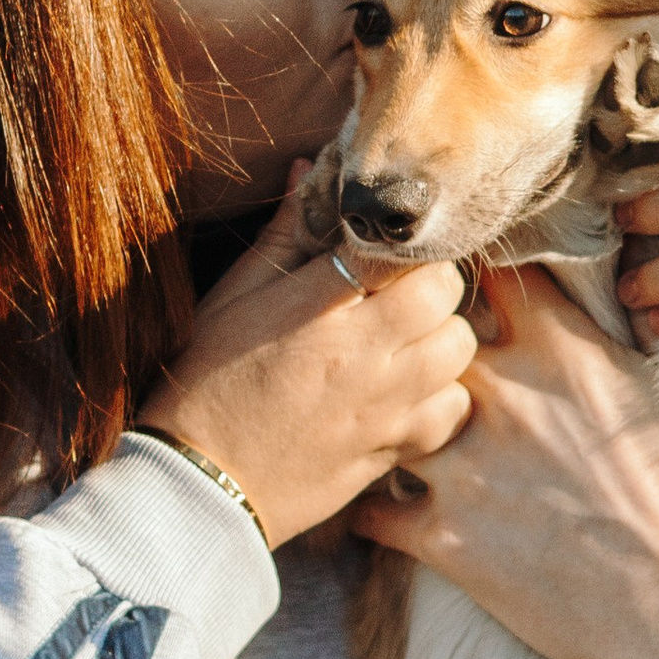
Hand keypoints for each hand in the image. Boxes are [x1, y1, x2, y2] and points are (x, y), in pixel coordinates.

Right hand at [142, 176, 474, 546]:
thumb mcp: (232, 298)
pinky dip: (441, 397)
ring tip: (405, 341)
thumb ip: (282, 235)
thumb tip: (310, 170)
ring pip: (460, 348)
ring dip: (441, 336)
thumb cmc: (204, 384)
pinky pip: (452, 411)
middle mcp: (364, 355)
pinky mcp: (392, 449)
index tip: (380, 251)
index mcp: (319, 309)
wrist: (198, 488)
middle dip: (429, 282)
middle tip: (397, 292)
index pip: (397, 250)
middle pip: (446, 292)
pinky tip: (408, 392)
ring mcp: (385, 406)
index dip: (397, 244)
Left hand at [356, 270, 658, 658]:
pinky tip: (385, 508)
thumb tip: (573, 322)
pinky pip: (374, 512)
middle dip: (417, 344)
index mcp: (562, 352)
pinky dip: (375, 509)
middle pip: (423, 337)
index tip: (464, 283)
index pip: (494, 274)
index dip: (474, 274)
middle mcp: (504, 397)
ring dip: (390, 424)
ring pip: (388, 416)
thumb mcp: (655, 396)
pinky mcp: (446, 540)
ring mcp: (467, 469)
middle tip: (415, 358)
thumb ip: (595, 349)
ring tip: (390, 432)